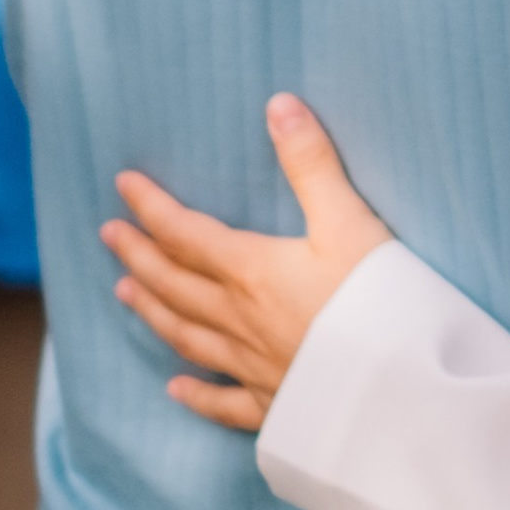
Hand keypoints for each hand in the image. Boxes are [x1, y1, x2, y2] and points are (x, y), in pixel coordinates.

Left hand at [101, 96, 389, 431]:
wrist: (400, 389)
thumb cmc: (378, 301)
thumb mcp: (351, 221)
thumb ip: (312, 164)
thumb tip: (279, 105)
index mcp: (252, 271)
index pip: (186, 233)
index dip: (151, 206)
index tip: (124, 184)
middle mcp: (239, 319)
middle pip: (174, 283)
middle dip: (139, 255)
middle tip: (109, 235)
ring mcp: (252, 366)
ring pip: (185, 335)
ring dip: (152, 310)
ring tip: (123, 293)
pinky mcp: (274, 404)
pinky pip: (222, 402)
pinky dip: (195, 394)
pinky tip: (174, 389)